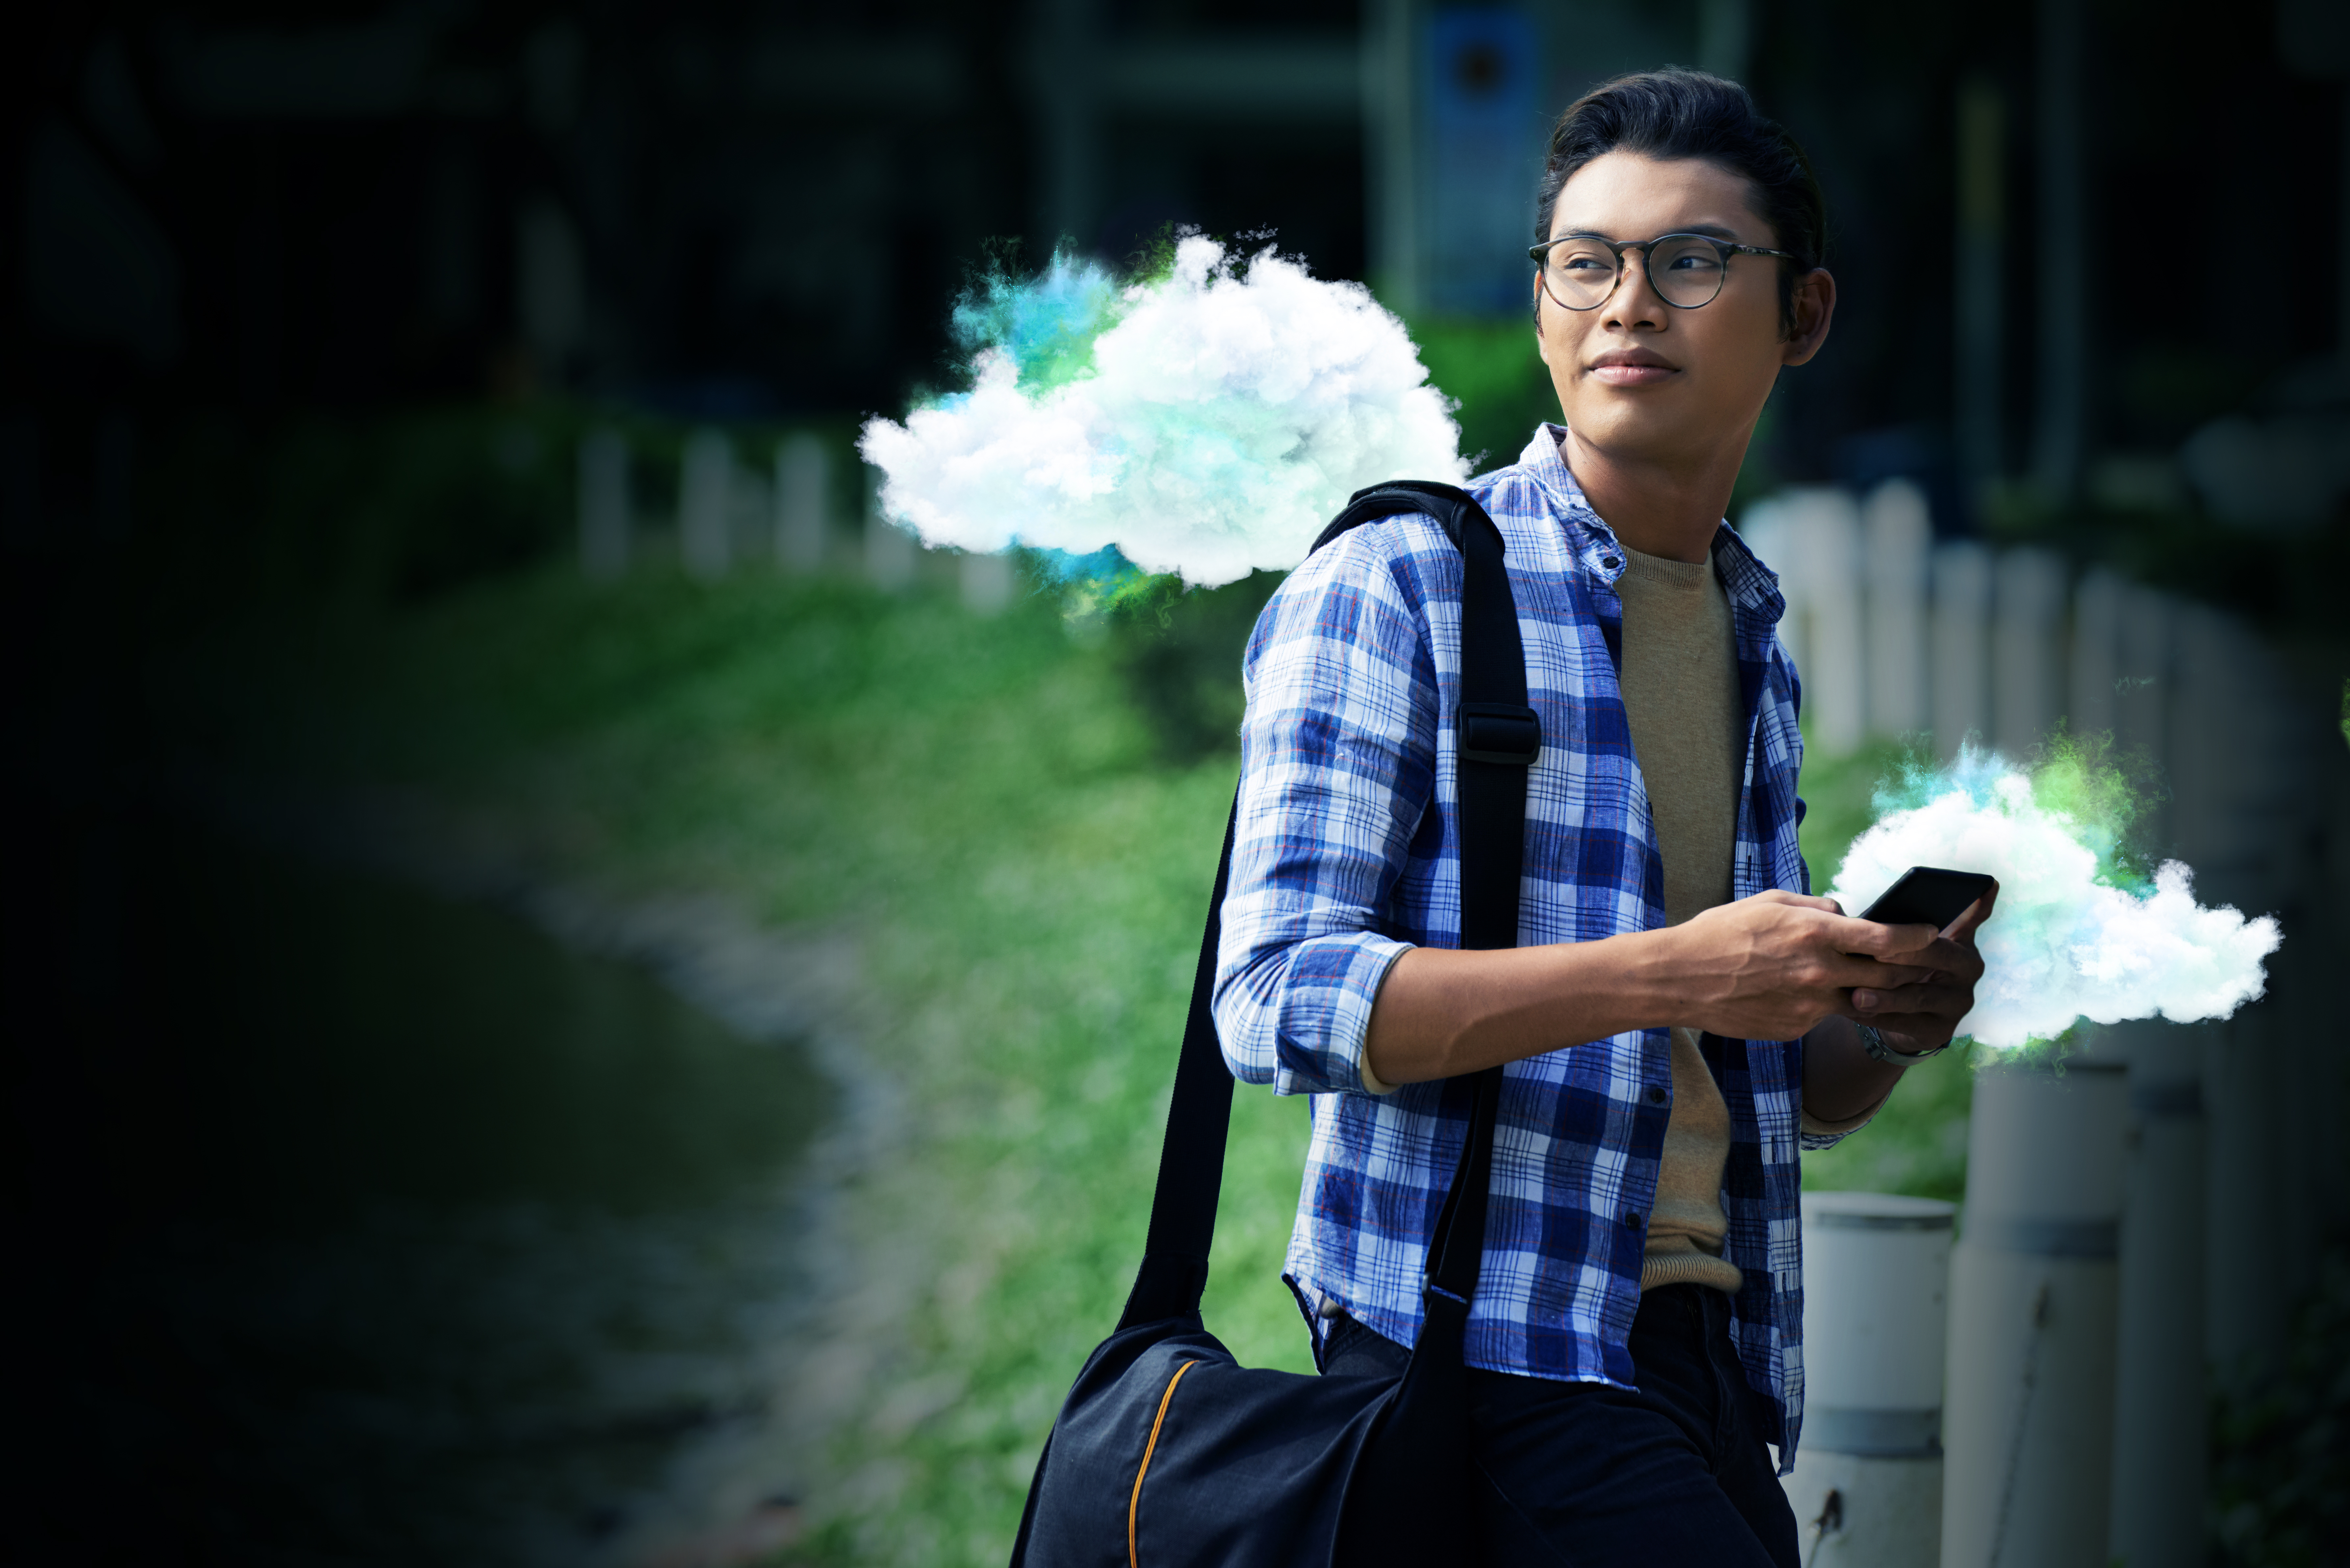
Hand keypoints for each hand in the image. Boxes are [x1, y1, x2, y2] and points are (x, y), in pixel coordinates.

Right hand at [1662, 890, 1940, 1042]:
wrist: (1679, 979)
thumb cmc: (1720, 933)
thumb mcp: (1769, 902)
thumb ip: (1816, 907)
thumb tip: (1847, 914)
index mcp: (1815, 933)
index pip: (1888, 939)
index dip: (1918, 937)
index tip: (1932, 934)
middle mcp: (1819, 972)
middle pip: (1887, 978)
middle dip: (1907, 971)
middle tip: (1915, 964)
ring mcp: (1808, 1006)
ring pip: (1858, 1002)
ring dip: (1866, 992)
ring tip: (1857, 979)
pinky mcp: (1795, 1029)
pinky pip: (1822, 1016)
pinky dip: (1821, 1004)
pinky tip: (1796, 993)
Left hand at [1840, 884, 1999, 1054]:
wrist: (1902, 1017)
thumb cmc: (1901, 967)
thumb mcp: (1905, 945)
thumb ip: (1904, 928)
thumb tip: (1878, 914)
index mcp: (1961, 942)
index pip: (1975, 918)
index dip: (1978, 904)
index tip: (1986, 883)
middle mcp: (1968, 970)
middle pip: (1938, 955)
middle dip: (1905, 953)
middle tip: (1875, 953)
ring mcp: (1958, 1002)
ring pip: (1919, 996)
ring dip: (1886, 996)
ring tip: (1857, 995)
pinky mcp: (1941, 1030)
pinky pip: (1906, 1023)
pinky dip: (1877, 1017)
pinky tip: (1852, 1011)